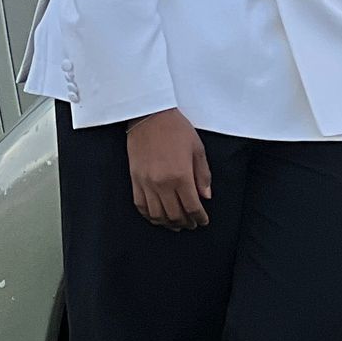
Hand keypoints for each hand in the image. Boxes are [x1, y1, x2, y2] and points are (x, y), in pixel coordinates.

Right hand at [126, 108, 210, 228]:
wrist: (149, 116)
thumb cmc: (176, 129)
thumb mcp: (197, 150)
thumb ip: (203, 175)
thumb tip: (206, 196)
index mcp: (181, 176)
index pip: (192, 207)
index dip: (199, 218)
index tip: (203, 221)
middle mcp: (162, 184)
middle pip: (175, 214)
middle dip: (186, 223)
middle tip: (192, 224)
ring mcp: (146, 183)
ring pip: (157, 214)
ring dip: (168, 223)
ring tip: (177, 224)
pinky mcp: (135, 180)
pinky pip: (141, 206)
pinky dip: (150, 216)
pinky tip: (158, 217)